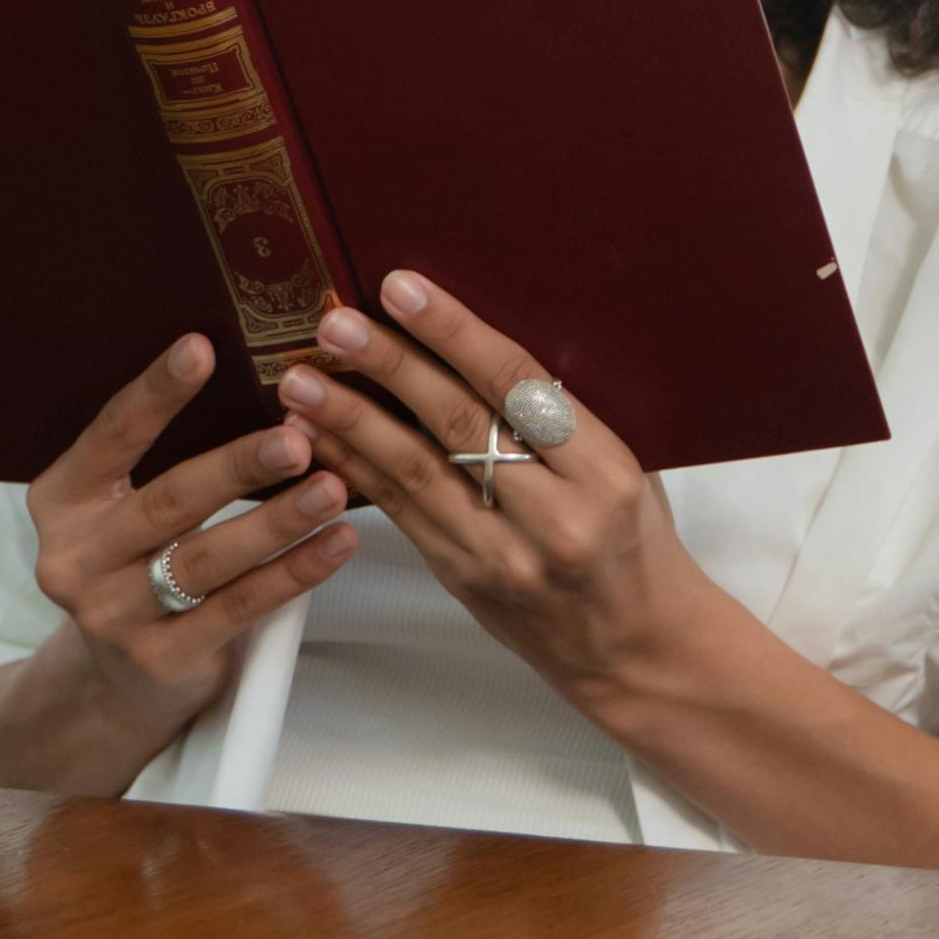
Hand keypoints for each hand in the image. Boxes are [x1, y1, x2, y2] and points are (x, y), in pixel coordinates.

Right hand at [28, 332, 359, 724]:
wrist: (113, 682)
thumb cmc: (137, 563)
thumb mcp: (124, 509)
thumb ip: (165, 454)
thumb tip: (262, 376)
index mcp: (62, 500)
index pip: (111, 436)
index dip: (156, 393)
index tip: (202, 348)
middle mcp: (76, 557)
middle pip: (168, 502)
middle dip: (238, 466)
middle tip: (297, 436)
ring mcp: (114, 615)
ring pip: (206, 559)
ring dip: (277, 522)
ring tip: (333, 487)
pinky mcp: (161, 659)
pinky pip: (238, 608)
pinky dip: (294, 573)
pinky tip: (337, 543)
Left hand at [279, 274, 711, 733]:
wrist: (635, 647)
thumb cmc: (636, 543)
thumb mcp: (627, 466)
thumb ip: (561, 415)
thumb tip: (474, 342)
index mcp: (605, 474)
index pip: (518, 387)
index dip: (454, 333)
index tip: (404, 290)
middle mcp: (554, 518)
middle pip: (457, 426)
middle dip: (390, 368)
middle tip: (336, 325)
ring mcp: (502, 556)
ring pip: (414, 474)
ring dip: (350, 422)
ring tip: (302, 382)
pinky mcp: (463, 580)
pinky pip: (400, 515)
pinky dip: (355, 470)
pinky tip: (319, 437)